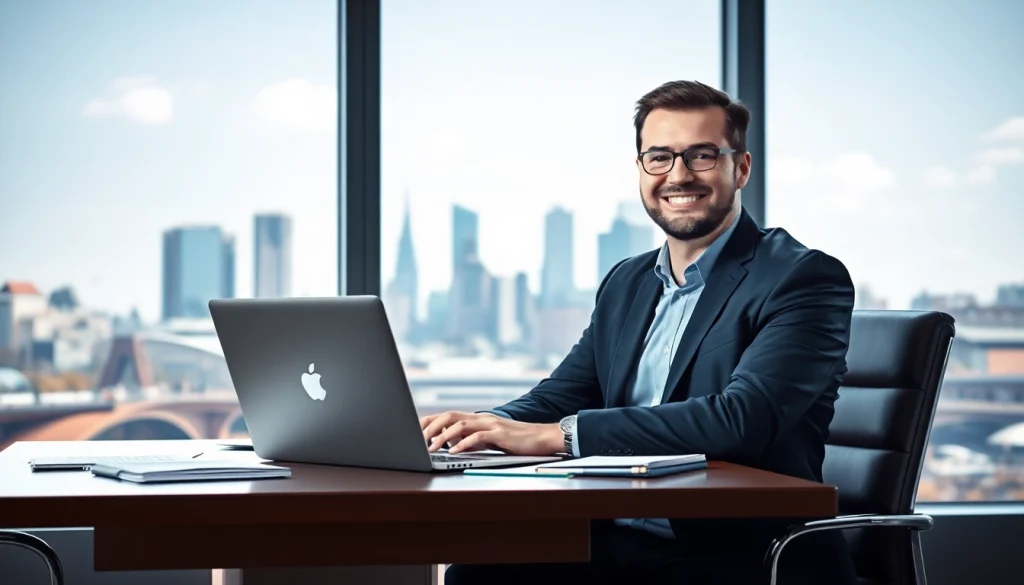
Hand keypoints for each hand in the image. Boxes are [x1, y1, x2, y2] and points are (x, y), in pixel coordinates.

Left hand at [419, 411, 562, 455]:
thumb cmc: (516, 440)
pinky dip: (463, 444)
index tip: (414, 431)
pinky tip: (454, 452)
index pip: (447, 416)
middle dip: (430, 427)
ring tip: (431, 448)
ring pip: (459, 426)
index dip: (429, 422)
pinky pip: (477, 437)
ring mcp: (490, 424)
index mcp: (477, 419)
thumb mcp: (489, 440)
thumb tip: (453, 446)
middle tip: (418, 440)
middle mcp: (481, 418)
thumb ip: (472, 441)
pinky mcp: (499, 434)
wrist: (542, 437)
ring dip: (442, 437)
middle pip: (448, 416)